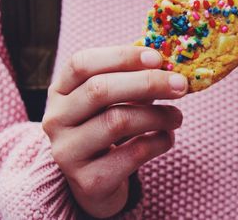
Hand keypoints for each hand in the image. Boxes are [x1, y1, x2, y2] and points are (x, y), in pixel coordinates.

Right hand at [42, 45, 186, 217]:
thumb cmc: (109, 128)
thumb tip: (172, 61)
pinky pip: (133, 154)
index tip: (157, 58)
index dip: (122, 56)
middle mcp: (56, 119)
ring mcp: (68, 152)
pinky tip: (167, 137)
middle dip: (147, 82)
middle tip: (181, 84)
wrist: (97, 181)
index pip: (82, 63)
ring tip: (177, 116)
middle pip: (99, 90)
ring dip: (158, 115)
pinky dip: (159, 142)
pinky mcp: (90, 180)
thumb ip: (134, 78)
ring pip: (117, 121)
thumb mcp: (115, 100)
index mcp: (60, 91)